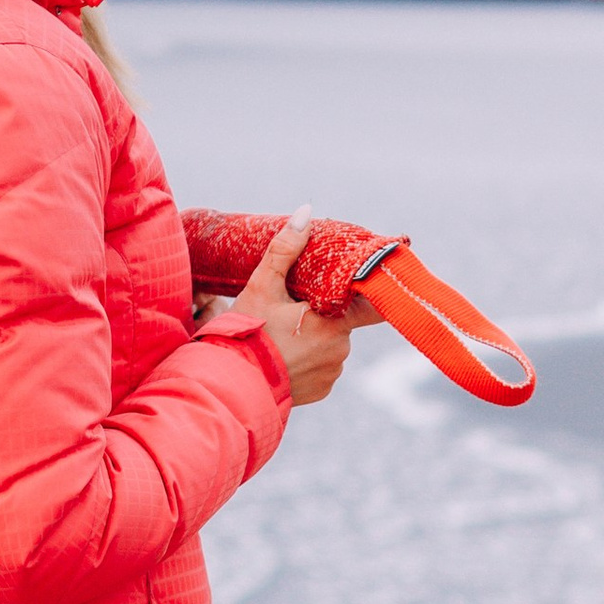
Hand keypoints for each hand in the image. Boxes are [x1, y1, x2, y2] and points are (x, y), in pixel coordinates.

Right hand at [210, 208, 353, 408]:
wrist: (231, 386)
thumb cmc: (246, 334)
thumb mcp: (262, 286)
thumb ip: (285, 249)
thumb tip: (306, 213)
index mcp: (333, 322)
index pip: (372, 304)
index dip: (369, 290)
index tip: (367, 280)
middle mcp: (340, 350)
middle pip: (341, 320)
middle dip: (322, 312)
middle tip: (291, 309)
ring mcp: (332, 373)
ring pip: (332, 344)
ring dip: (315, 337)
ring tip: (282, 336)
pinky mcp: (322, 390)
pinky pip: (323, 367)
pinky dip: (308, 360)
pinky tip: (284, 356)